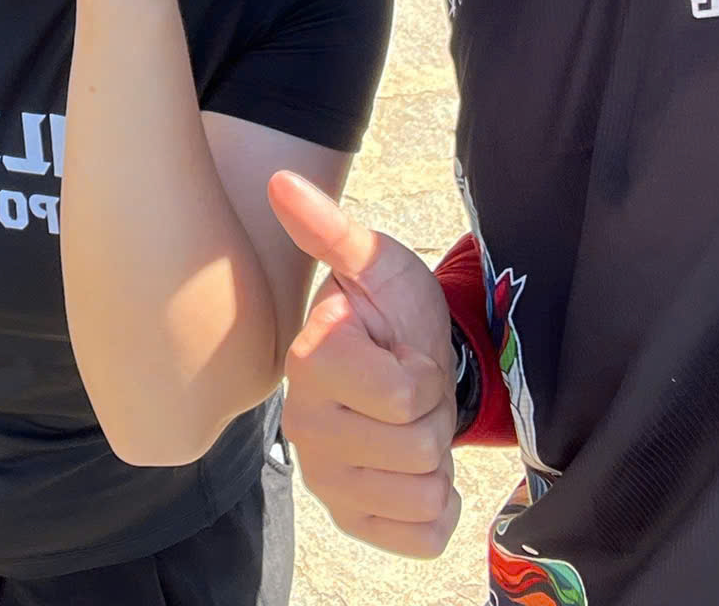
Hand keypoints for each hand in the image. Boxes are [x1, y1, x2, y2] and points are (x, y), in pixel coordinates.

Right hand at [270, 172, 462, 557]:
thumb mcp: (376, 263)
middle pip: (419, 448)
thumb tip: (281, 181)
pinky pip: (424, 536)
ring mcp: (325, 480)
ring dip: (436, 458)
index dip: (422, 372)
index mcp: (309, 364)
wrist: (401, 361)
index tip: (399, 350)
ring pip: (425, 493)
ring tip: (409, 421)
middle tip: (410, 387)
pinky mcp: (353, 520)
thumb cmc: (390, 311)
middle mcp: (303, 429)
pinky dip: (437, 506)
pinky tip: (413, 467)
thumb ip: (331, 230)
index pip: (406, 397)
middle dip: (433, 414)